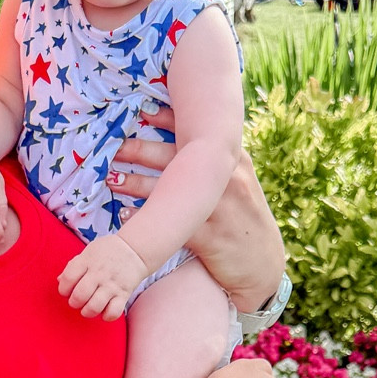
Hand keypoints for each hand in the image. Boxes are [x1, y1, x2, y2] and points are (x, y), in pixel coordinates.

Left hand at [57, 233, 147, 318]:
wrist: (135, 249)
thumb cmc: (108, 251)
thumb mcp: (88, 252)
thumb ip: (74, 266)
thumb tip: (60, 280)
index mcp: (87, 261)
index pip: (68, 278)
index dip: (63, 288)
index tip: (66, 290)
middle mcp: (99, 273)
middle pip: (80, 295)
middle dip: (74, 302)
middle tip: (76, 301)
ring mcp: (112, 285)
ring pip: (95, 306)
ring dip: (87, 312)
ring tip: (87, 309)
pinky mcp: (124, 294)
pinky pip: (113, 312)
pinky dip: (107, 316)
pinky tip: (104, 311)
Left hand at [110, 105, 284, 313]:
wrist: (264, 267)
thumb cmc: (244, 223)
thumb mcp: (239, 185)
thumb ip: (216, 164)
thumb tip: (182, 144)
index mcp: (233, 160)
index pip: (198, 131)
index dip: (168, 119)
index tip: (142, 110)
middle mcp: (226, 178)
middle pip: (176, 156)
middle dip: (140, 149)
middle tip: (113, 146)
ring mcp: (219, 207)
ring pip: (170, 189)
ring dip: (136, 182)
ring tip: (112, 179)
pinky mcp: (210, 237)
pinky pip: (172, 224)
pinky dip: (146, 217)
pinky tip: (126, 214)